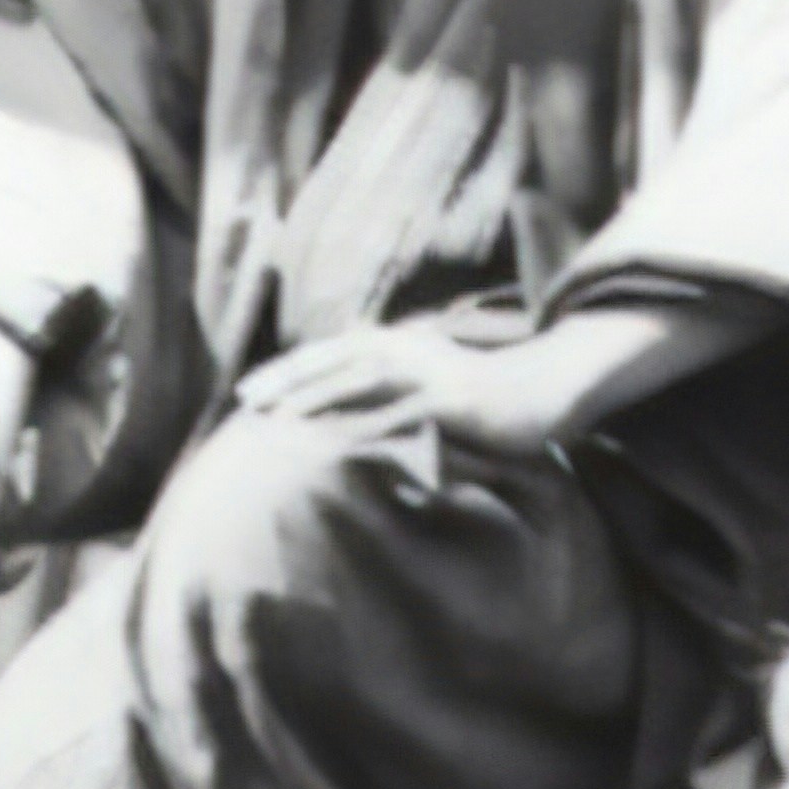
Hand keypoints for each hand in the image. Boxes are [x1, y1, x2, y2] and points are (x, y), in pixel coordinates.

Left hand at [236, 304, 663, 471]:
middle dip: (287, 380)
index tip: (247, 391)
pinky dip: (365, 425)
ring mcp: (426, 371)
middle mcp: (405, 348)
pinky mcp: (447, 399)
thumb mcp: (426, 389)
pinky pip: (399, 413)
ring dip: (316, 398)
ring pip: (360, 381)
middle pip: (333, 361)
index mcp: (395, 344)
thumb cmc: (481, 400)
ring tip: (278, 420)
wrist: (542, 394)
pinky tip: (337, 444)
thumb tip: (349, 414)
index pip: (329, 355)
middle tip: (245, 401)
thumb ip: (390, 393)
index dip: (287, 371)